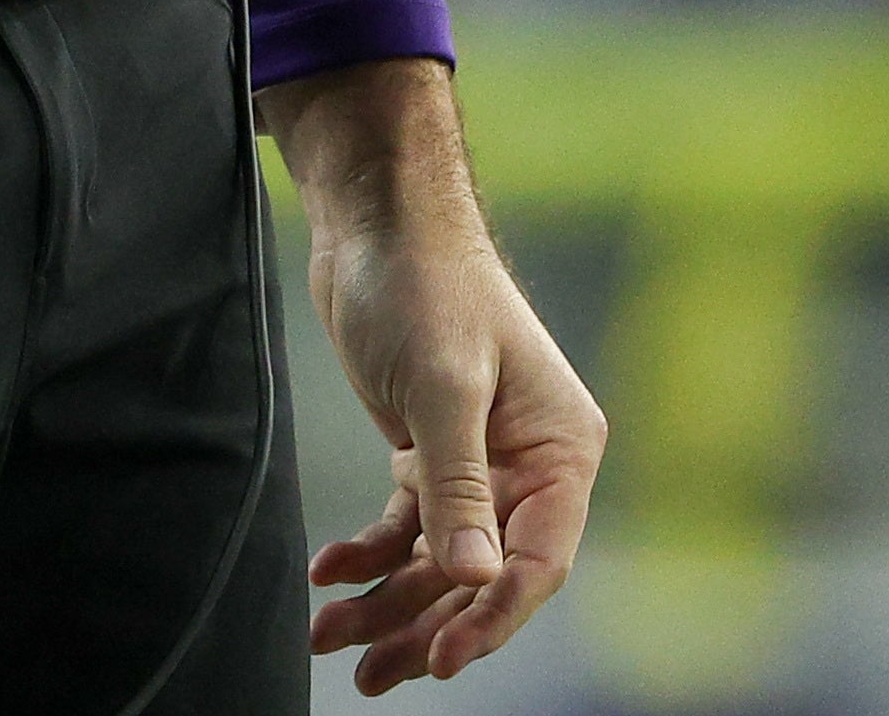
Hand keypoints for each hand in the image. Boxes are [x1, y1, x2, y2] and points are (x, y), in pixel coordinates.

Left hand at [258, 58, 603, 690]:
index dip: (492, 617)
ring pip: (440, 562)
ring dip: (388, 603)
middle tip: (370, 673)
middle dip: (427, 626)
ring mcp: (477, 464)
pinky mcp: (426, 454)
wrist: (376, 219)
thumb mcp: (443, 388)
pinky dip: (368, 556)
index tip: (442, 659)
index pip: (537, 560)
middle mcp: (528, 465)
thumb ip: (458, 486)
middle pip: (484, 576)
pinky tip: (329, 573)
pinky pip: (405, 530)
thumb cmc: (427, 284)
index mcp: (560, 449)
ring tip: (330, 638)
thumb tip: (476, 577)